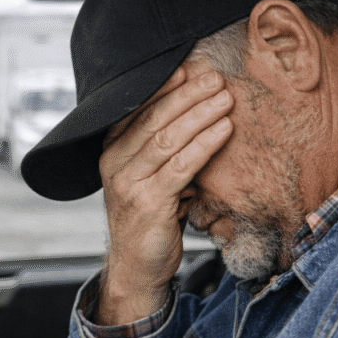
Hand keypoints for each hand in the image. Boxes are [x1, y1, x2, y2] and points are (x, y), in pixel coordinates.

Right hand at [97, 63, 233, 324]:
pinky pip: (180, 166)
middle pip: (153, 118)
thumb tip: (197, 109)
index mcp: (111, 151)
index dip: (164, 87)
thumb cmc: (150, 218)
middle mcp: (113, 163)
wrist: (137, 267)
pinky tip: (224, 130)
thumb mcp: (150, 177)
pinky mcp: (147, 203)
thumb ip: (162, 148)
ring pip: (166, 138)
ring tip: (226, 99)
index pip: (137, 109)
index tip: (190, 69)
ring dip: (200, 115)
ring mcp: (127, 183)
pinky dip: (204, 145)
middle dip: (187, 96)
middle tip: (216, 78)